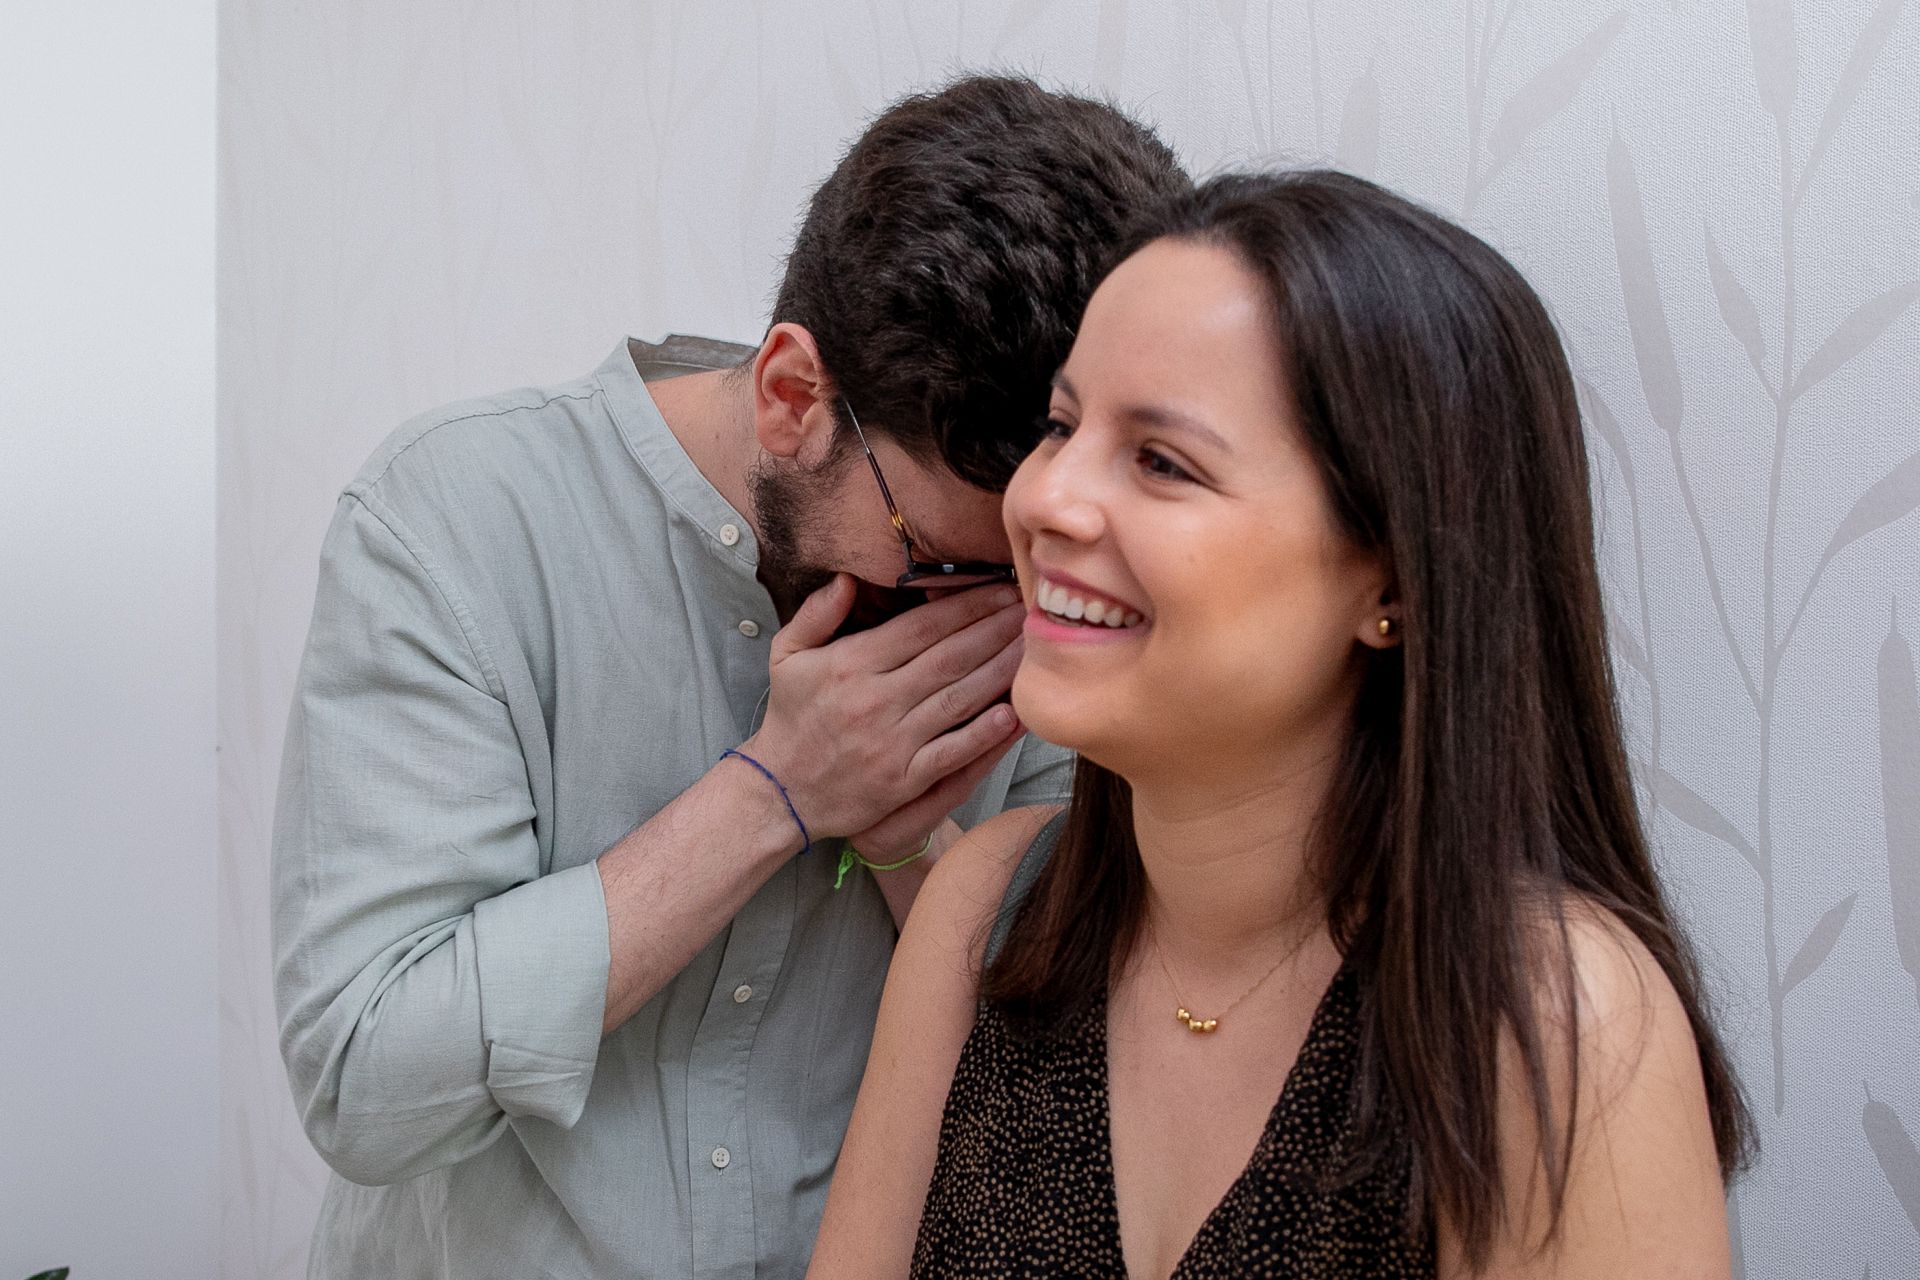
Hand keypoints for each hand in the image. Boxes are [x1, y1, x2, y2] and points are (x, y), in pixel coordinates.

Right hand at [743, 574, 1026, 841]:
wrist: (781, 792)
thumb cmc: (790, 718)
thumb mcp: (786, 656)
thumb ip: (816, 614)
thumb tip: (849, 577)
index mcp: (850, 664)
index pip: (921, 627)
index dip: (967, 605)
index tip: (1001, 589)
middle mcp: (874, 700)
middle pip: (949, 657)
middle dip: (995, 630)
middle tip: (1031, 608)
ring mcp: (891, 742)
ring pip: (958, 699)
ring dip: (1000, 671)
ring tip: (1033, 647)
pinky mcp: (902, 780)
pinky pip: (951, 752)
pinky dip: (983, 734)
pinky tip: (1013, 713)